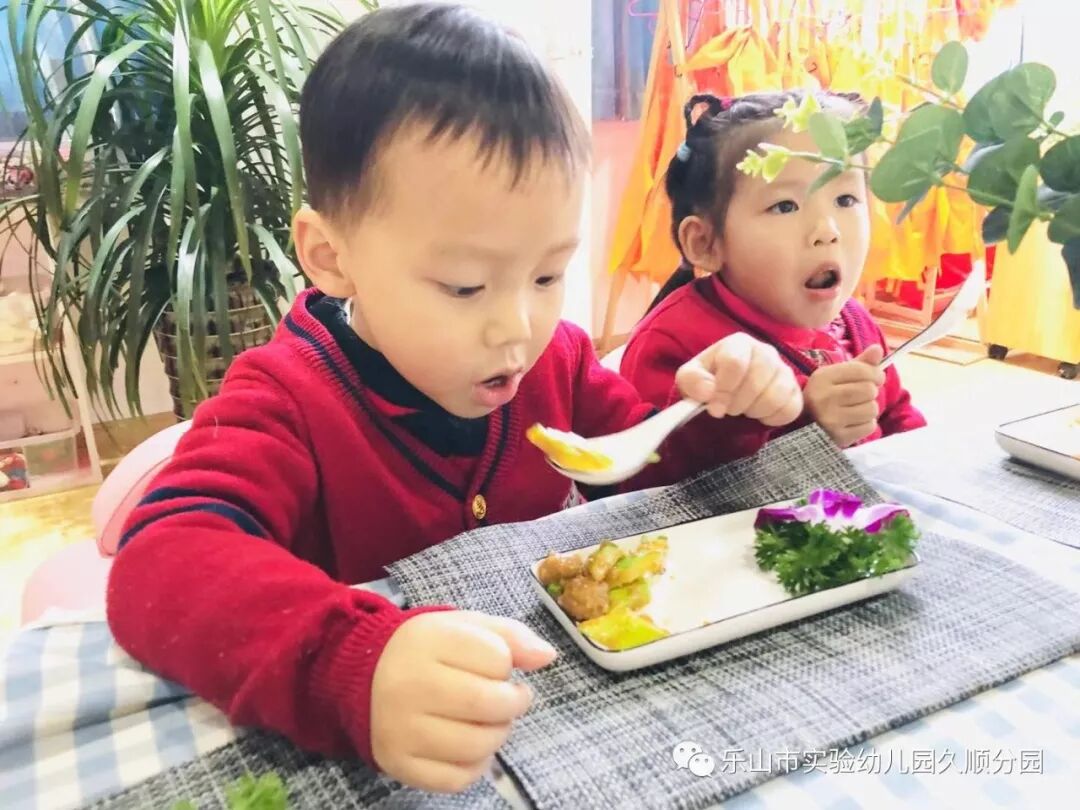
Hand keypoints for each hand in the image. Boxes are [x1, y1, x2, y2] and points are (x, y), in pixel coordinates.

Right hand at [370, 611, 555, 792]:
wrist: (363, 675)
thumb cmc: (426, 649)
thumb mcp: (464, 626)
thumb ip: (509, 635)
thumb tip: (547, 656)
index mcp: (428, 641)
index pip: (496, 658)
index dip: (507, 664)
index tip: (498, 666)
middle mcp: (409, 685)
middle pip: (489, 705)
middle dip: (512, 704)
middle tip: (509, 699)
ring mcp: (401, 729)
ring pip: (476, 747)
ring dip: (497, 736)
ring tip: (490, 722)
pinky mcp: (398, 763)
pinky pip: (456, 779)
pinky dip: (475, 767)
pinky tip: (470, 747)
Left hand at [676, 332, 802, 425]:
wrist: (728, 390)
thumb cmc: (709, 380)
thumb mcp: (690, 377)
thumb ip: (692, 380)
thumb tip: (708, 391)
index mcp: (739, 343)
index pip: (735, 364)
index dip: (723, 390)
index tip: (715, 408)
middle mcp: (766, 352)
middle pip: (755, 383)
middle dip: (737, 403)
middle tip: (728, 408)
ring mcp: (784, 371)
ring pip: (774, 397)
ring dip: (754, 411)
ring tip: (743, 408)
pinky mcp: (795, 391)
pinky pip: (790, 409)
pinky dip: (772, 418)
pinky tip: (759, 413)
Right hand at [803, 344, 885, 447]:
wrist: (803, 427)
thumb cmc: (824, 397)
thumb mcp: (835, 377)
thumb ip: (858, 364)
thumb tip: (878, 349)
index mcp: (822, 378)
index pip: (861, 370)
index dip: (875, 373)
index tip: (876, 377)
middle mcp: (824, 398)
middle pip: (869, 390)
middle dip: (871, 392)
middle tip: (862, 396)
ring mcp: (831, 419)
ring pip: (872, 409)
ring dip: (869, 409)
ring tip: (856, 410)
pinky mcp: (839, 436)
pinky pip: (869, 426)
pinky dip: (866, 424)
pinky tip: (853, 422)